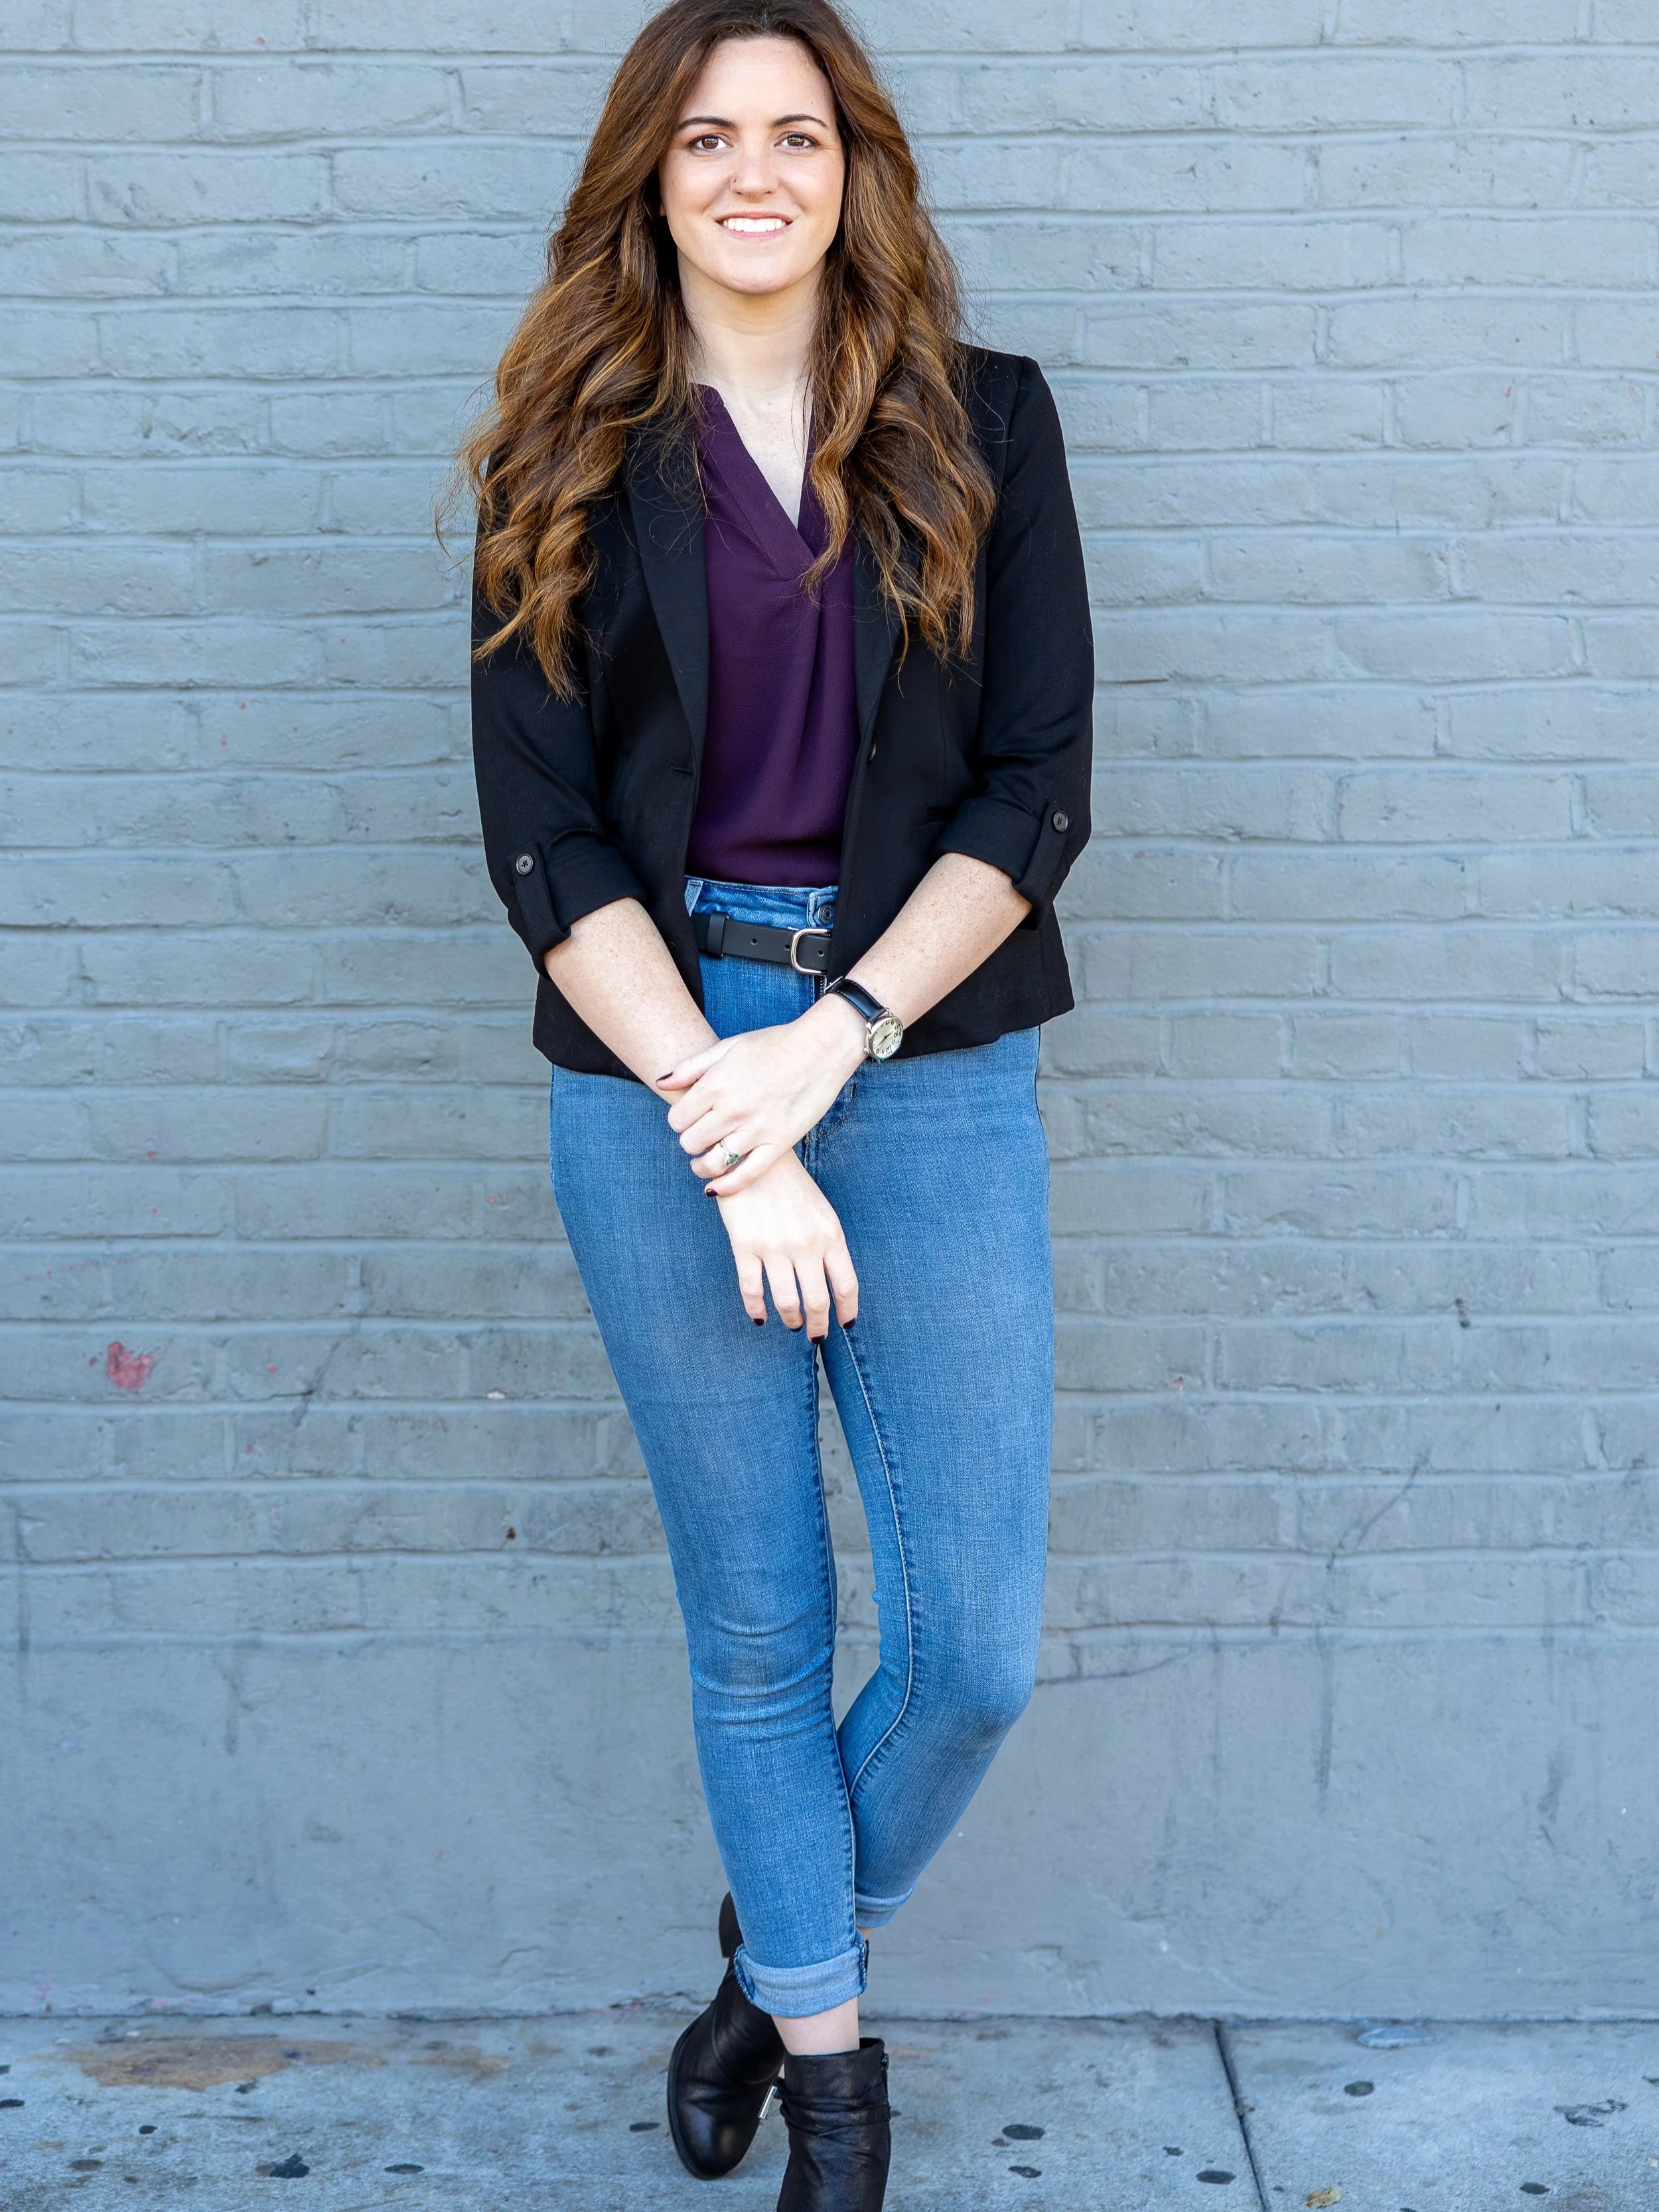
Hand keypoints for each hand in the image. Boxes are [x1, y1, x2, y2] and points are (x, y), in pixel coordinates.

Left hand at [660, 994, 867, 1195]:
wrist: (821, 1047)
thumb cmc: (774, 1043)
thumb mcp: (727, 1046)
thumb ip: (691, 1067)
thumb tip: (661, 1083)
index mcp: (716, 1084)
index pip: (677, 1119)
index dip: (678, 1121)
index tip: (688, 1119)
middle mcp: (733, 1109)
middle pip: (691, 1143)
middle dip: (690, 1141)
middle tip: (699, 1136)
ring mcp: (757, 1128)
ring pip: (713, 1163)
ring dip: (702, 1166)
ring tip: (703, 1162)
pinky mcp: (779, 1143)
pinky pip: (747, 1175)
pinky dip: (726, 1187)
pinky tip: (715, 1188)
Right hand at [714, 1151, 858, 1338]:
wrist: (754, 1156)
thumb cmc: (791, 1186)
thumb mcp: (821, 1212)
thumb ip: (828, 1244)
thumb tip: (832, 1284)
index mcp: (830, 1234)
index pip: (846, 1284)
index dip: (847, 1311)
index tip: (845, 1325)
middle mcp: (806, 1244)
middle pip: (817, 1301)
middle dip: (819, 1325)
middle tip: (816, 1335)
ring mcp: (775, 1246)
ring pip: (787, 1301)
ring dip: (791, 1320)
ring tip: (792, 1324)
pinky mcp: (745, 1245)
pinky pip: (752, 1289)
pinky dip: (756, 1309)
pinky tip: (760, 1317)